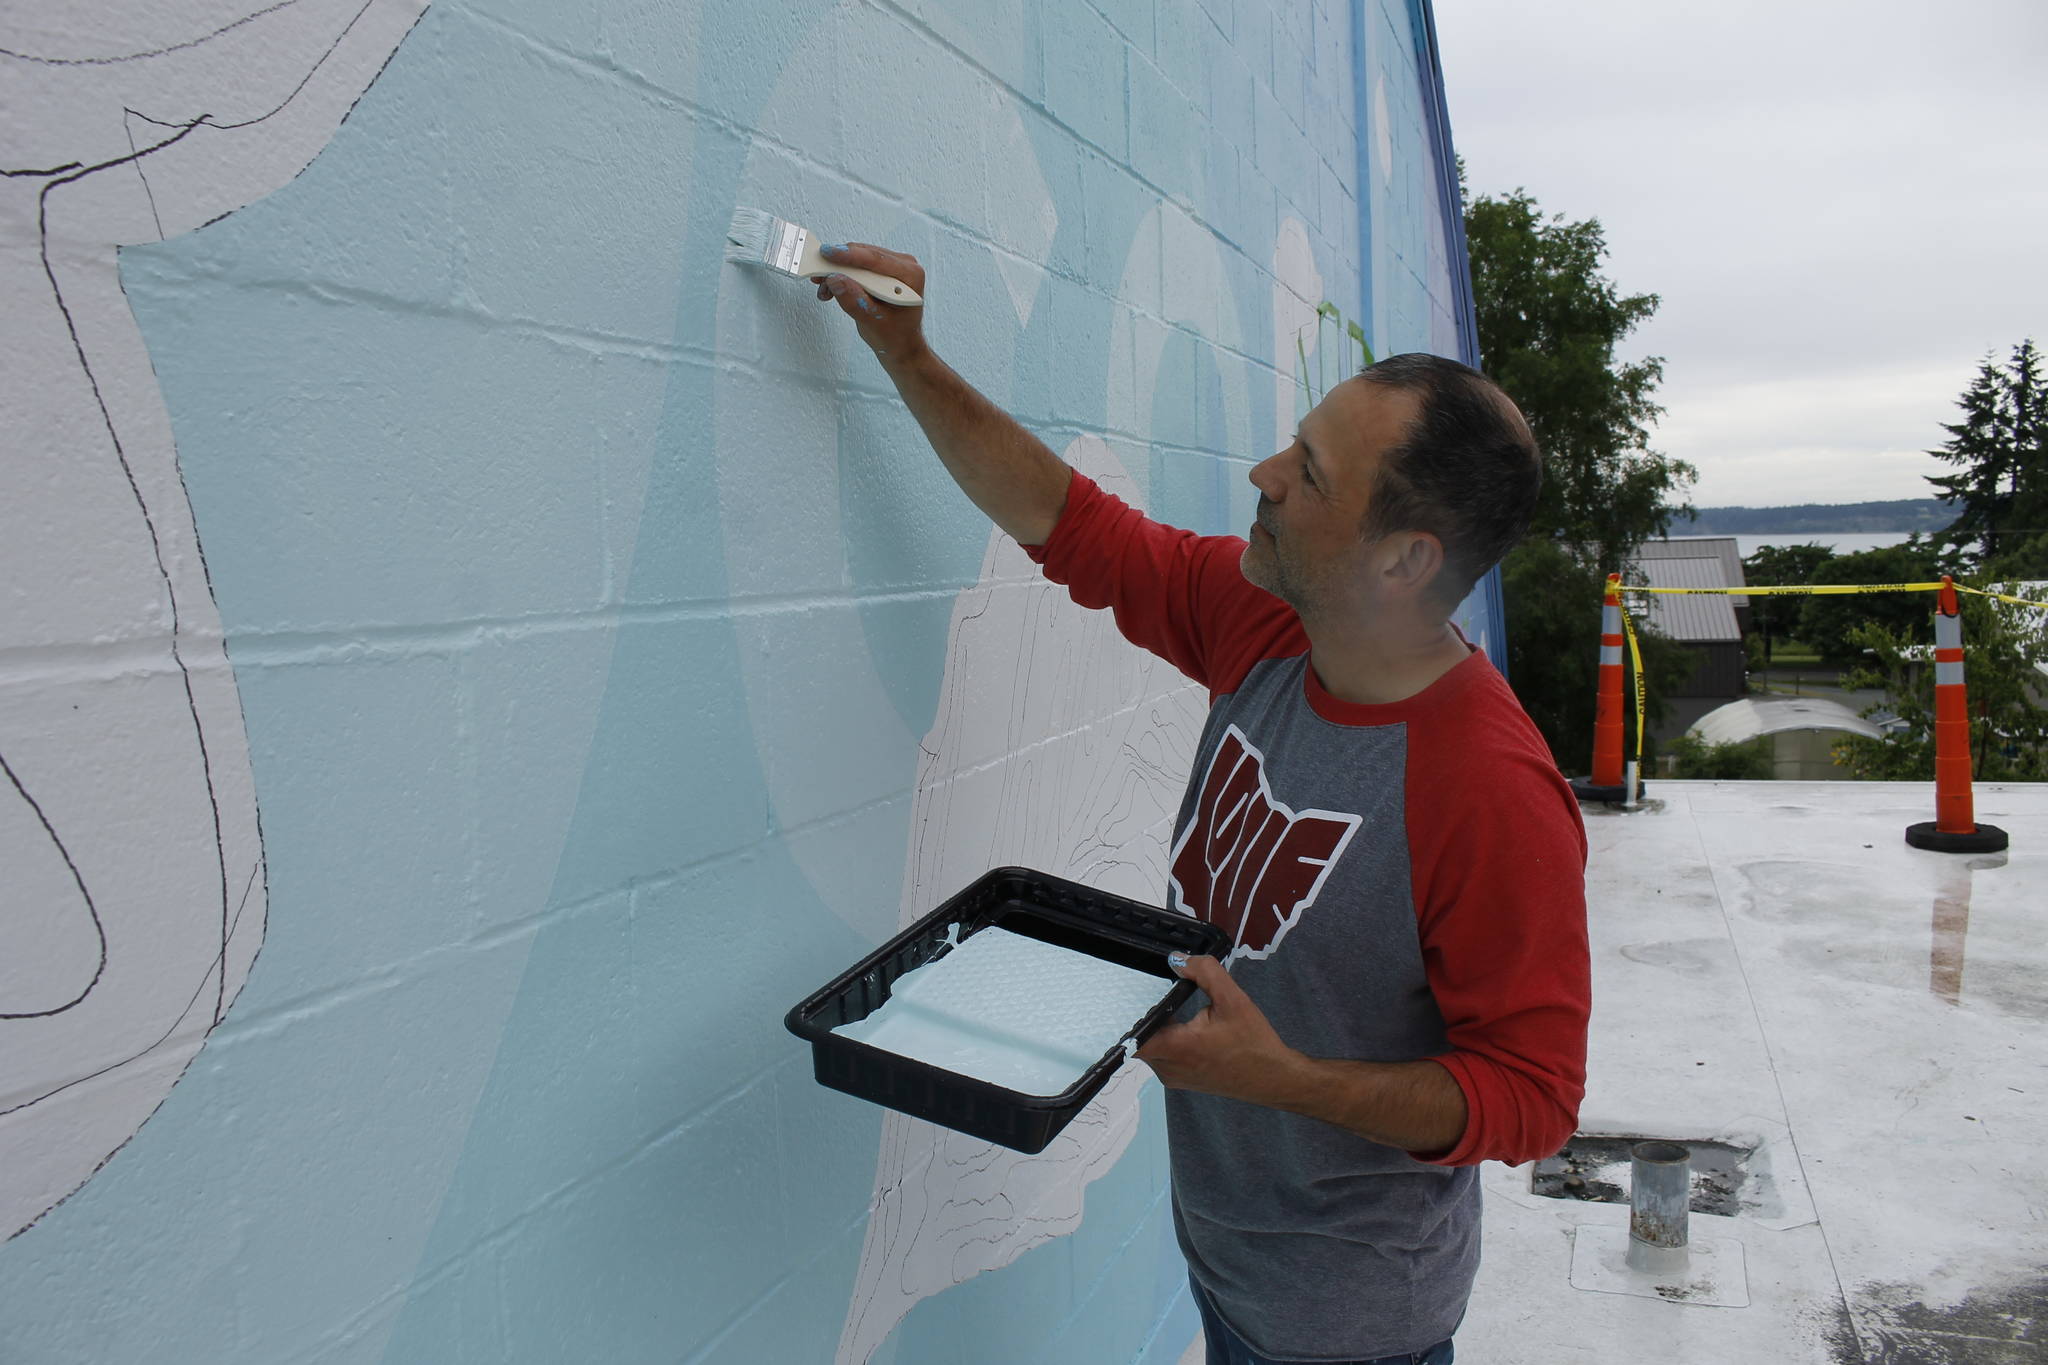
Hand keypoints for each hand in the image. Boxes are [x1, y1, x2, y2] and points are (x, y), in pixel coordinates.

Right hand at [811, 241, 928, 364]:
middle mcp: (904, 265)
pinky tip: (833, 286)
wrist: (900, 343)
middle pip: (864, 255)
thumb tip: (835, 279)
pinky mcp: (882, 269)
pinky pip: (858, 264)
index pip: (875, 259)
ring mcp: (893, 265)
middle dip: (839, 265)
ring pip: (858, 258)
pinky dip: (843, 273)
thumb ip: (854, 300)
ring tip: (826, 288)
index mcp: (910, 276)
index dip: (848, 256)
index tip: (828, 254)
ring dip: (838, 271)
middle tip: (819, 275)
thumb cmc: (894, 335)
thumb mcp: (872, 321)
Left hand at [1135, 953, 1303, 1104]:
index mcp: (1175, 1048)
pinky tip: (1180, 1024)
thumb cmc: (1253, 1041)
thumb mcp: (1232, 999)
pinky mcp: (1182, 1080)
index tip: (1125, 996)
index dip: (1123, 1018)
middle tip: (1146, 990)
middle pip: (1139, 1039)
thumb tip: (1176, 959)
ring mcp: (1173, 1077)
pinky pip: (1163, 1056)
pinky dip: (1167, 1040)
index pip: (1131, 1038)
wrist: (1274, 1078)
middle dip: (1143, 1016)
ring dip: (1157, 1028)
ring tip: (1165, 1004)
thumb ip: (1205, 972)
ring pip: (1151, 1048)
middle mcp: (1167, 1067)